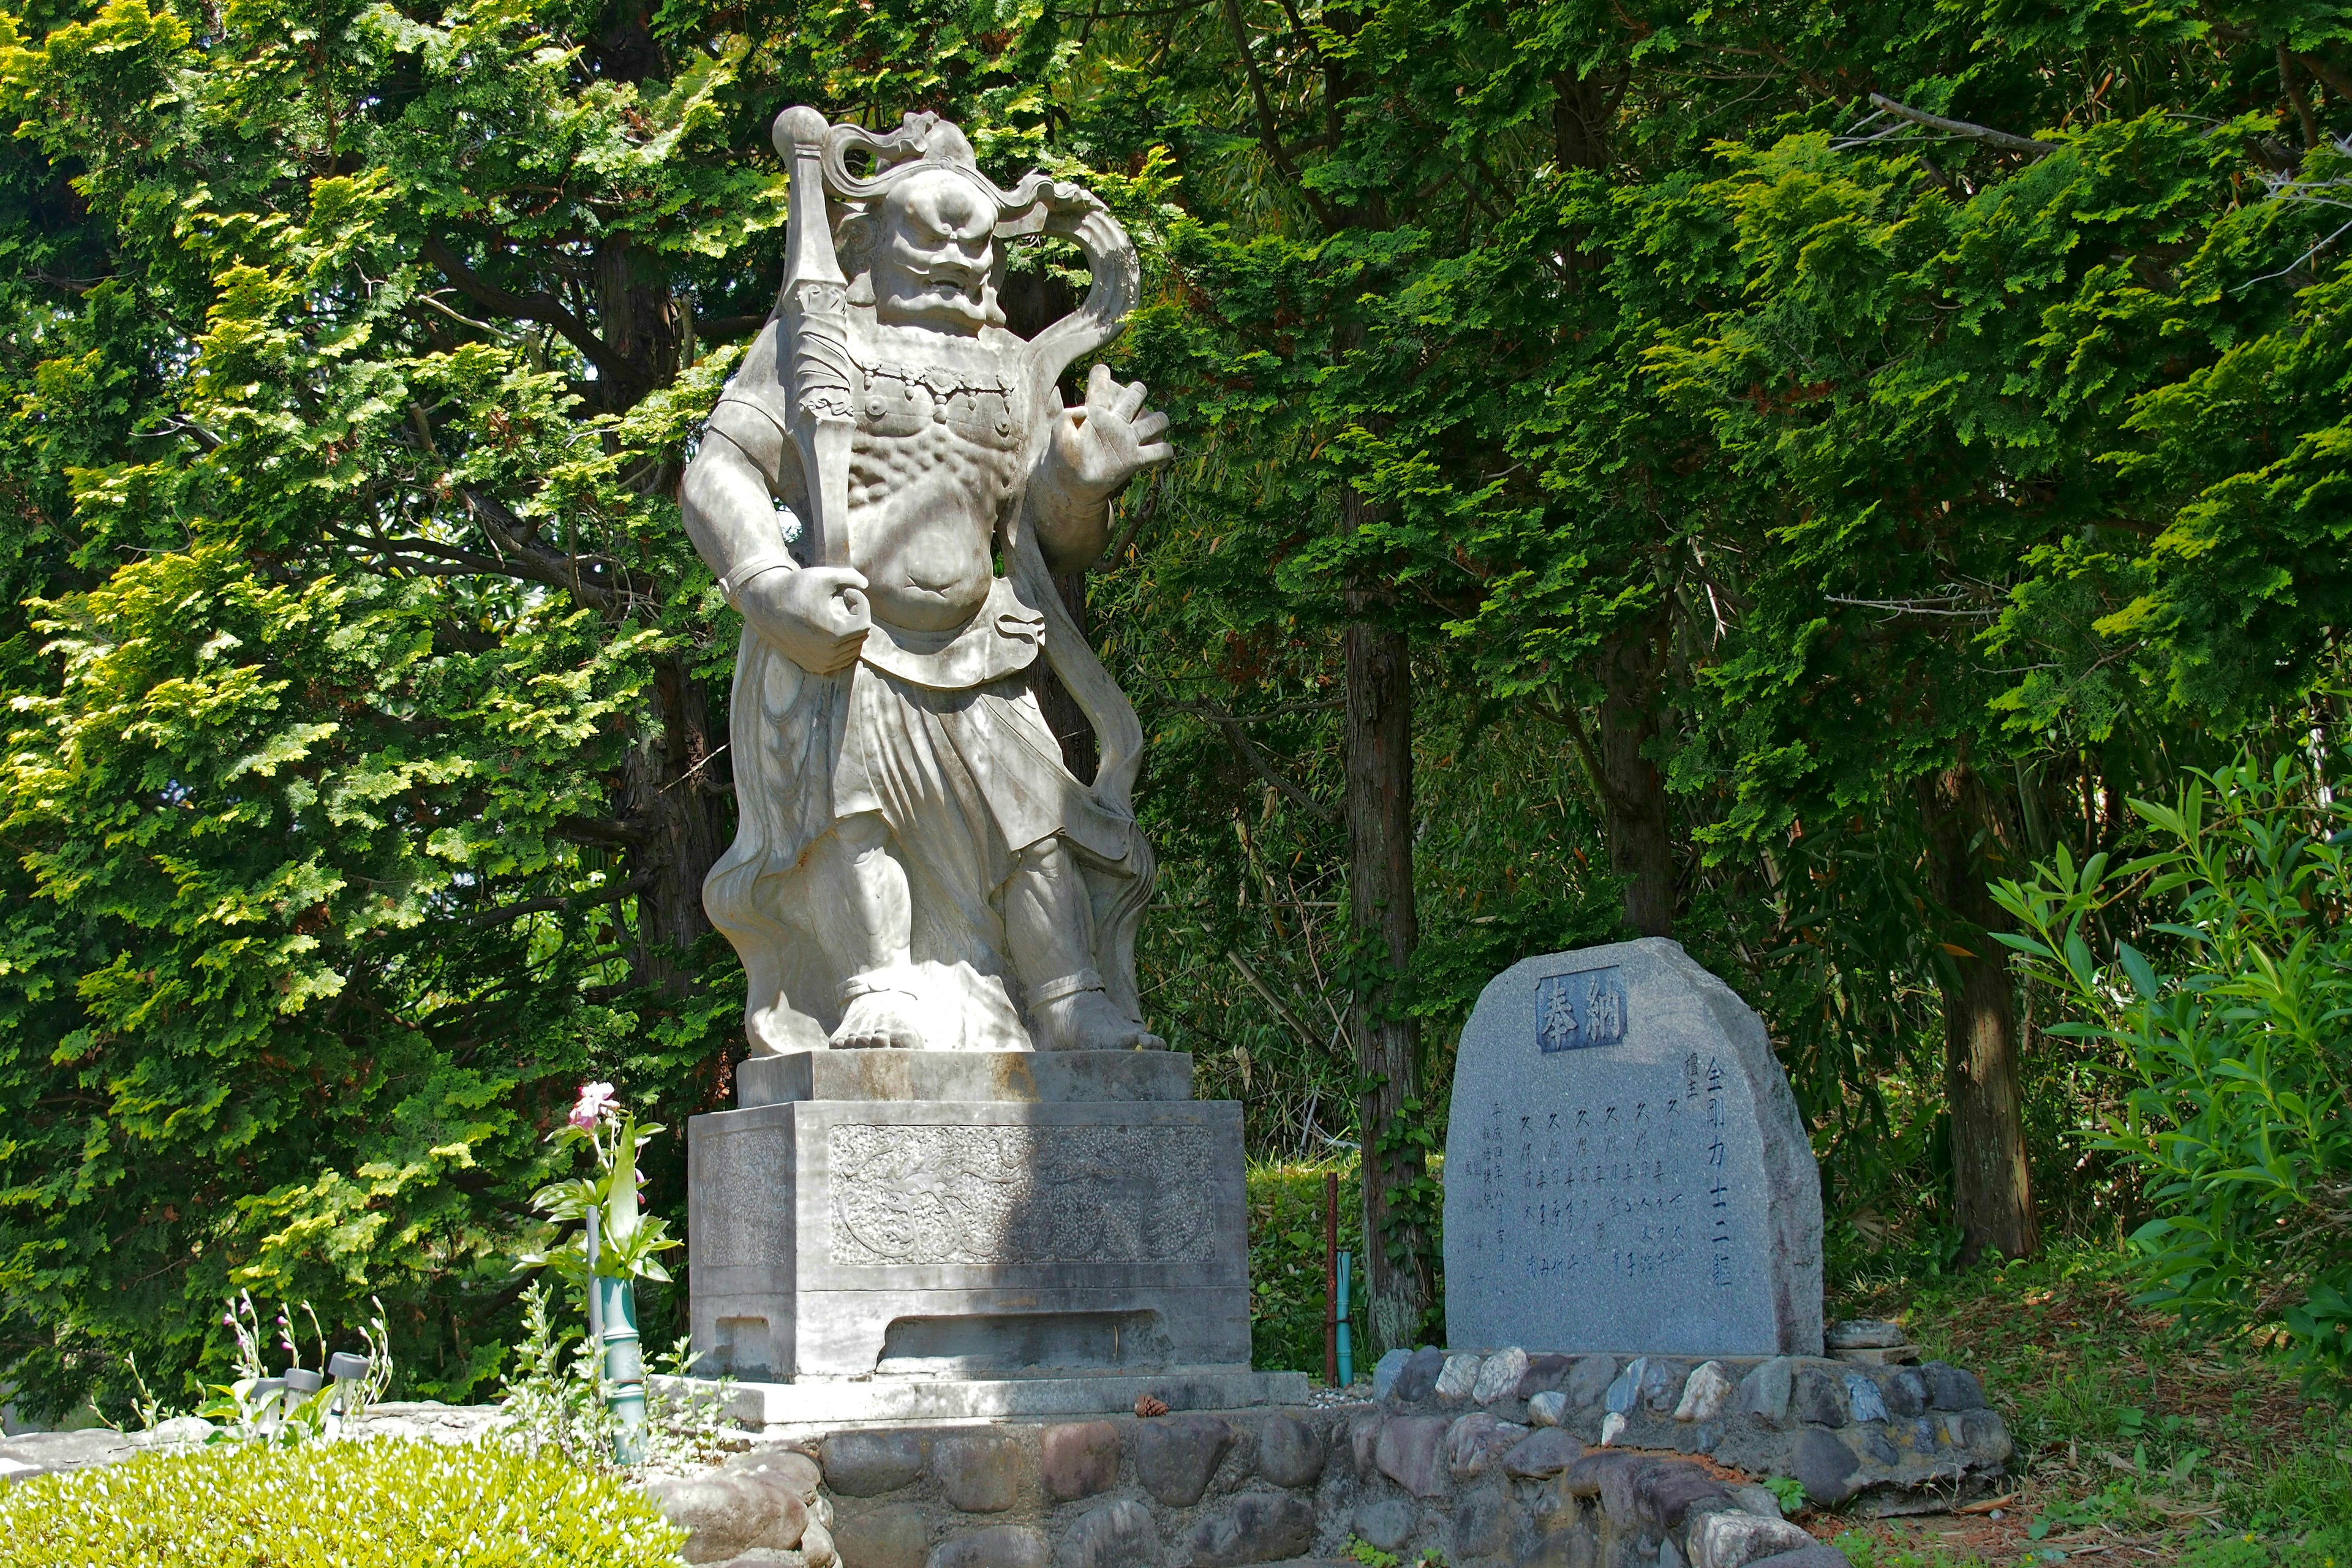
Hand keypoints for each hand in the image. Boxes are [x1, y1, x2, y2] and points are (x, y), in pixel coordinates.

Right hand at [740, 564, 870, 673]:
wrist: (764, 606)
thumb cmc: (794, 588)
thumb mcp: (823, 576)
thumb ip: (850, 576)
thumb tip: (866, 585)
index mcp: (834, 634)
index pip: (865, 623)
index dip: (861, 604)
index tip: (847, 592)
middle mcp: (829, 654)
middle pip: (861, 637)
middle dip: (857, 617)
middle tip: (843, 601)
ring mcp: (821, 664)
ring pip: (853, 650)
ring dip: (851, 631)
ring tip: (836, 613)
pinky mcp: (814, 667)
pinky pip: (840, 659)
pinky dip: (842, 645)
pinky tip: (830, 627)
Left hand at [1045, 363, 1173, 497]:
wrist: (1070, 484)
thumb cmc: (1062, 458)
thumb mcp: (1057, 435)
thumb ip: (1065, 418)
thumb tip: (1084, 410)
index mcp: (1096, 412)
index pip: (1101, 385)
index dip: (1101, 375)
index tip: (1101, 372)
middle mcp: (1115, 421)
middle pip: (1136, 394)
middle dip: (1137, 393)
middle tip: (1128, 406)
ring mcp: (1127, 439)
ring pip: (1156, 421)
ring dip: (1158, 421)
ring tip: (1148, 430)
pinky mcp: (1135, 459)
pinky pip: (1159, 451)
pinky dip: (1164, 451)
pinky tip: (1160, 453)